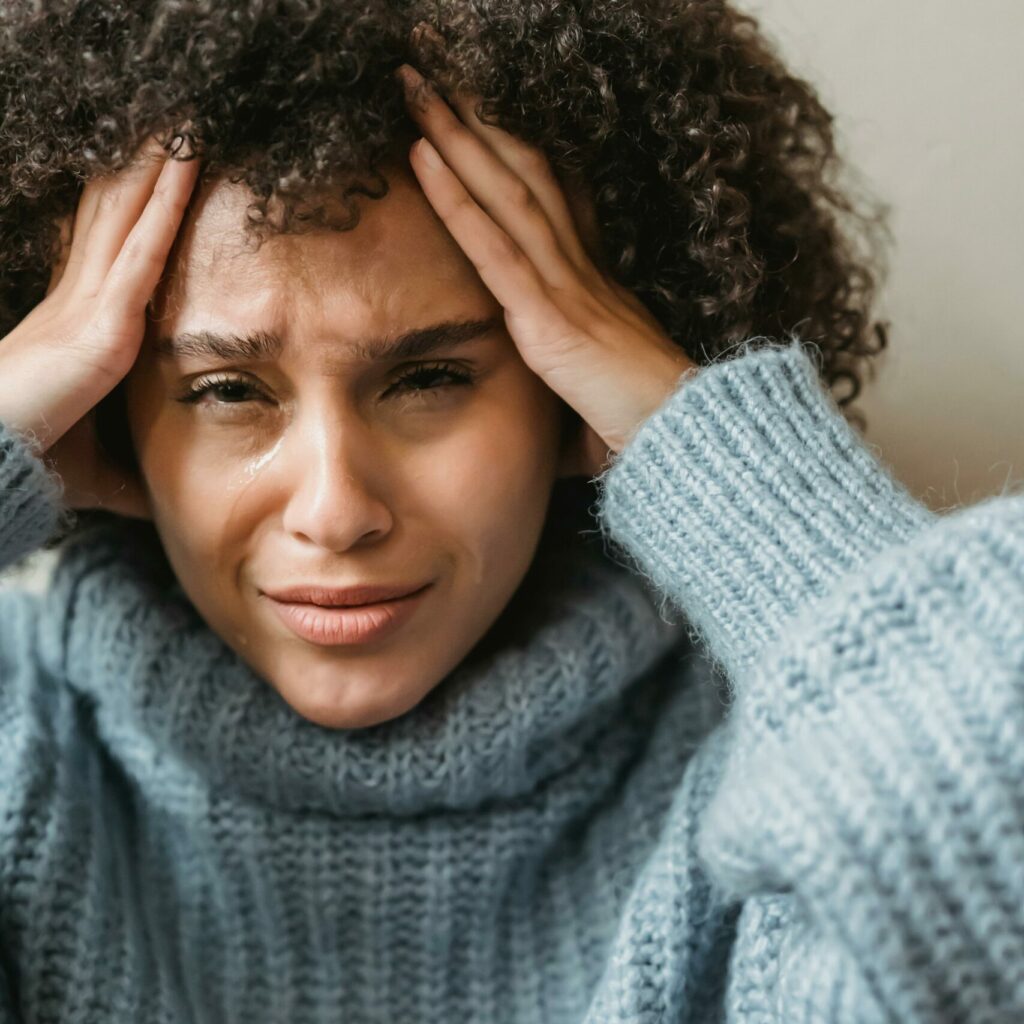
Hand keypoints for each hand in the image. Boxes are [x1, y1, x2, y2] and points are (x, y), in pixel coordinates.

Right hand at [0, 132, 199, 516]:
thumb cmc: (34, 463)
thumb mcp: (98, 467)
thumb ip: (134, 474)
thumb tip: (162, 503)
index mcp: (80, 326)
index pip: (113, 253)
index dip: (131, 208)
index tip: (153, 173)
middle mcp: (83, 301)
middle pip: (117, 216)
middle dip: (143, 170)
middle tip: (173, 122)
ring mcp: (91, 304)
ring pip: (130, 215)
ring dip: (157, 165)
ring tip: (186, 118)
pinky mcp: (102, 320)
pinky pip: (144, 247)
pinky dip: (165, 201)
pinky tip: (186, 158)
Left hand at [395, 61, 696, 476]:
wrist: (689, 442)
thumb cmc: (651, 425)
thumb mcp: (603, 394)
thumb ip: (574, 389)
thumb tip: (557, 430)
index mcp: (596, 284)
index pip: (554, 201)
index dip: (518, 152)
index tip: (483, 114)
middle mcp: (582, 270)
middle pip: (527, 175)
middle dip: (480, 122)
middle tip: (434, 79)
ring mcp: (567, 288)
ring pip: (508, 193)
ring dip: (459, 136)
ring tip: (417, 89)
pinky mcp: (550, 319)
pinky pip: (494, 247)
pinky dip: (456, 199)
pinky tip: (422, 156)